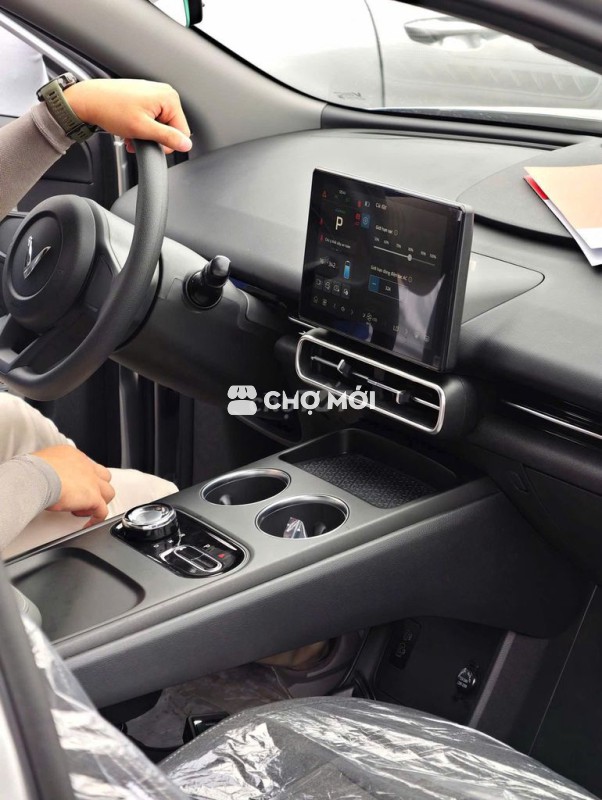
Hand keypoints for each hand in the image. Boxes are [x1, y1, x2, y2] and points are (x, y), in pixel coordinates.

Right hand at [33, 445, 114, 527]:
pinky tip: (88, 524)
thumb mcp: (42, 463)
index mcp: (73, 456)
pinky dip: (96, 519)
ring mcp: (92, 482)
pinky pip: (102, 512)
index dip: (83, 478)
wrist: (37, 477)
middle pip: (103, 477)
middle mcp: (86, 467)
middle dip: (97, 488)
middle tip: (83, 497)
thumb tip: (42, 476)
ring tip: (83, 510)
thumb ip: (48, 468)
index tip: (75, 487)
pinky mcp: (93, 497)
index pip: (86, 466)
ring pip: (108, 493)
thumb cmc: (33, 470)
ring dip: (99, 502)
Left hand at [64, 78, 192, 153]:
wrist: (88, 100)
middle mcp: (164, 93)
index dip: (167, 143)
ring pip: (160, 126)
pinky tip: (130, 128)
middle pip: (171, 128)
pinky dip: (142, 128)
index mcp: (169, 97)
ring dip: (147, 135)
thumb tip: (186, 145)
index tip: (150, 143)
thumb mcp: (142, 129)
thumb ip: (167, 137)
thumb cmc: (111, 109)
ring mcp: (154, 94)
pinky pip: (151, 119)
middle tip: (138, 138)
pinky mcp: (145, 97)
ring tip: (131, 133)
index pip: (182, 132)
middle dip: (155, 139)